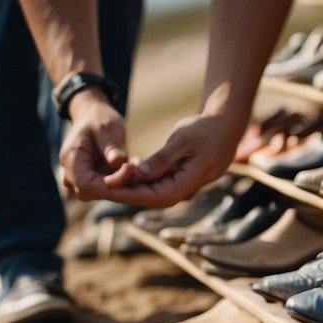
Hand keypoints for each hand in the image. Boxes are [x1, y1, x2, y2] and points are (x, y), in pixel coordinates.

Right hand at [58, 91, 137, 200]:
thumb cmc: (98, 119)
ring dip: (124, 181)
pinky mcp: (93, 181)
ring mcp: (82, 180)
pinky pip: (109, 186)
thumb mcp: (107, 127)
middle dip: (121, 184)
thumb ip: (112, 146)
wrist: (92, 117)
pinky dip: (123, 178)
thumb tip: (119, 162)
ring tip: (137, 162)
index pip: (88, 184)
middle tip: (140, 168)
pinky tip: (134, 164)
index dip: (112, 183)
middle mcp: (72, 175)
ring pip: (105, 191)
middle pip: (96, 191)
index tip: (132, 169)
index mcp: (71, 160)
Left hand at [105, 112, 240, 207]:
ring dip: (129, 186)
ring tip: (104, 179)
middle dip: (121, 192)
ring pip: (150, 192)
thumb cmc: (206, 130)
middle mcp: (183, 192)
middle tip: (95, 186)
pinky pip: (157, 184)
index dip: (124, 193)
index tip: (102, 187)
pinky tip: (125, 171)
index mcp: (185, 185)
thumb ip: (161, 159)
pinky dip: (140, 179)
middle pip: (147, 198)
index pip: (149, 196)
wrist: (226, 125)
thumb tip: (139, 174)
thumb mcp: (182, 140)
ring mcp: (182, 187)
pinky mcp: (180, 180)